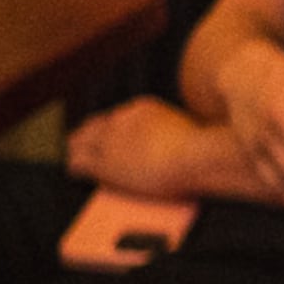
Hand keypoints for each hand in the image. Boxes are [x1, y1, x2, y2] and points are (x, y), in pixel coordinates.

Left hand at [64, 98, 209, 198]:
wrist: (197, 158)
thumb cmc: (207, 150)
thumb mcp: (195, 130)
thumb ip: (182, 131)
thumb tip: (191, 140)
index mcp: (143, 108)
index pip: (117, 117)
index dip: (113, 129)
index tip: (116, 138)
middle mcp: (121, 120)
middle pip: (94, 126)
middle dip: (91, 136)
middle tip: (85, 145)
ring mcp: (110, 141)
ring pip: (79, 142)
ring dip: (78, 150)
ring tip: (76, 157)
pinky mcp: (104, 163)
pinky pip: (77, 163)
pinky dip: (76, 169)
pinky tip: (78, 175)